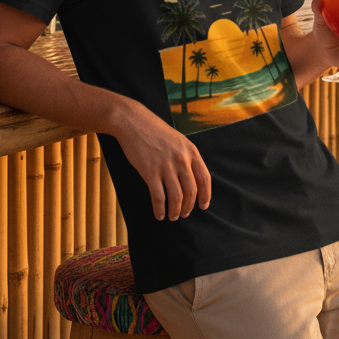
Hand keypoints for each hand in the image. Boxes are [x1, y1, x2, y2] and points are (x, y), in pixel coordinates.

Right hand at [109, 98, 210, 220]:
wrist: (133, 121)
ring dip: (175, 211)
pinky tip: (159, 214)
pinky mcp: (150, 172)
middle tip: (184, 214)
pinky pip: (158, 197)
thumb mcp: (178, 140)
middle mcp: (181, 160)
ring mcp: (166, 166)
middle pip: (191, 191)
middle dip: (189, 207)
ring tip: (172, 216)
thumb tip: (191, 178)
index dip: (205, 195)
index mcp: (191, 151)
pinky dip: (160, 209)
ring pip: (176, 197)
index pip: (204, 178)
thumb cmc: (154, 130)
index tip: (203, 205)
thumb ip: (186, 156)